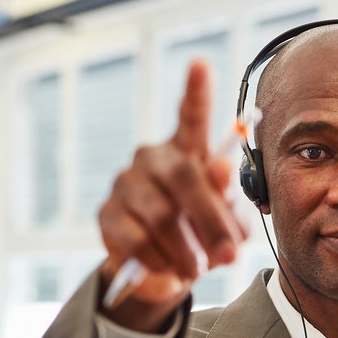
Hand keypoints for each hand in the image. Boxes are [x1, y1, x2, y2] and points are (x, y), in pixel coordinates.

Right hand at [98, 60, 249, 331]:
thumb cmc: (203, 237)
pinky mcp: (107, 214)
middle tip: (229, 255)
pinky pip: (136, 239)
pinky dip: (160, 262)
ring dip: (187, 250)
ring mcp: (127, 183)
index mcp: (188, 151)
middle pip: (184, 176)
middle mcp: (154, 157)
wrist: (165, 273)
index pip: (191, 116)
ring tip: (198, 268)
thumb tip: (221, 168)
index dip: (196, 91)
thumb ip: (230, 200)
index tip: (200, 64)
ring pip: (162, 215)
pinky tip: (169, 269)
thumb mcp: (230, 222)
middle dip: (211, 219)